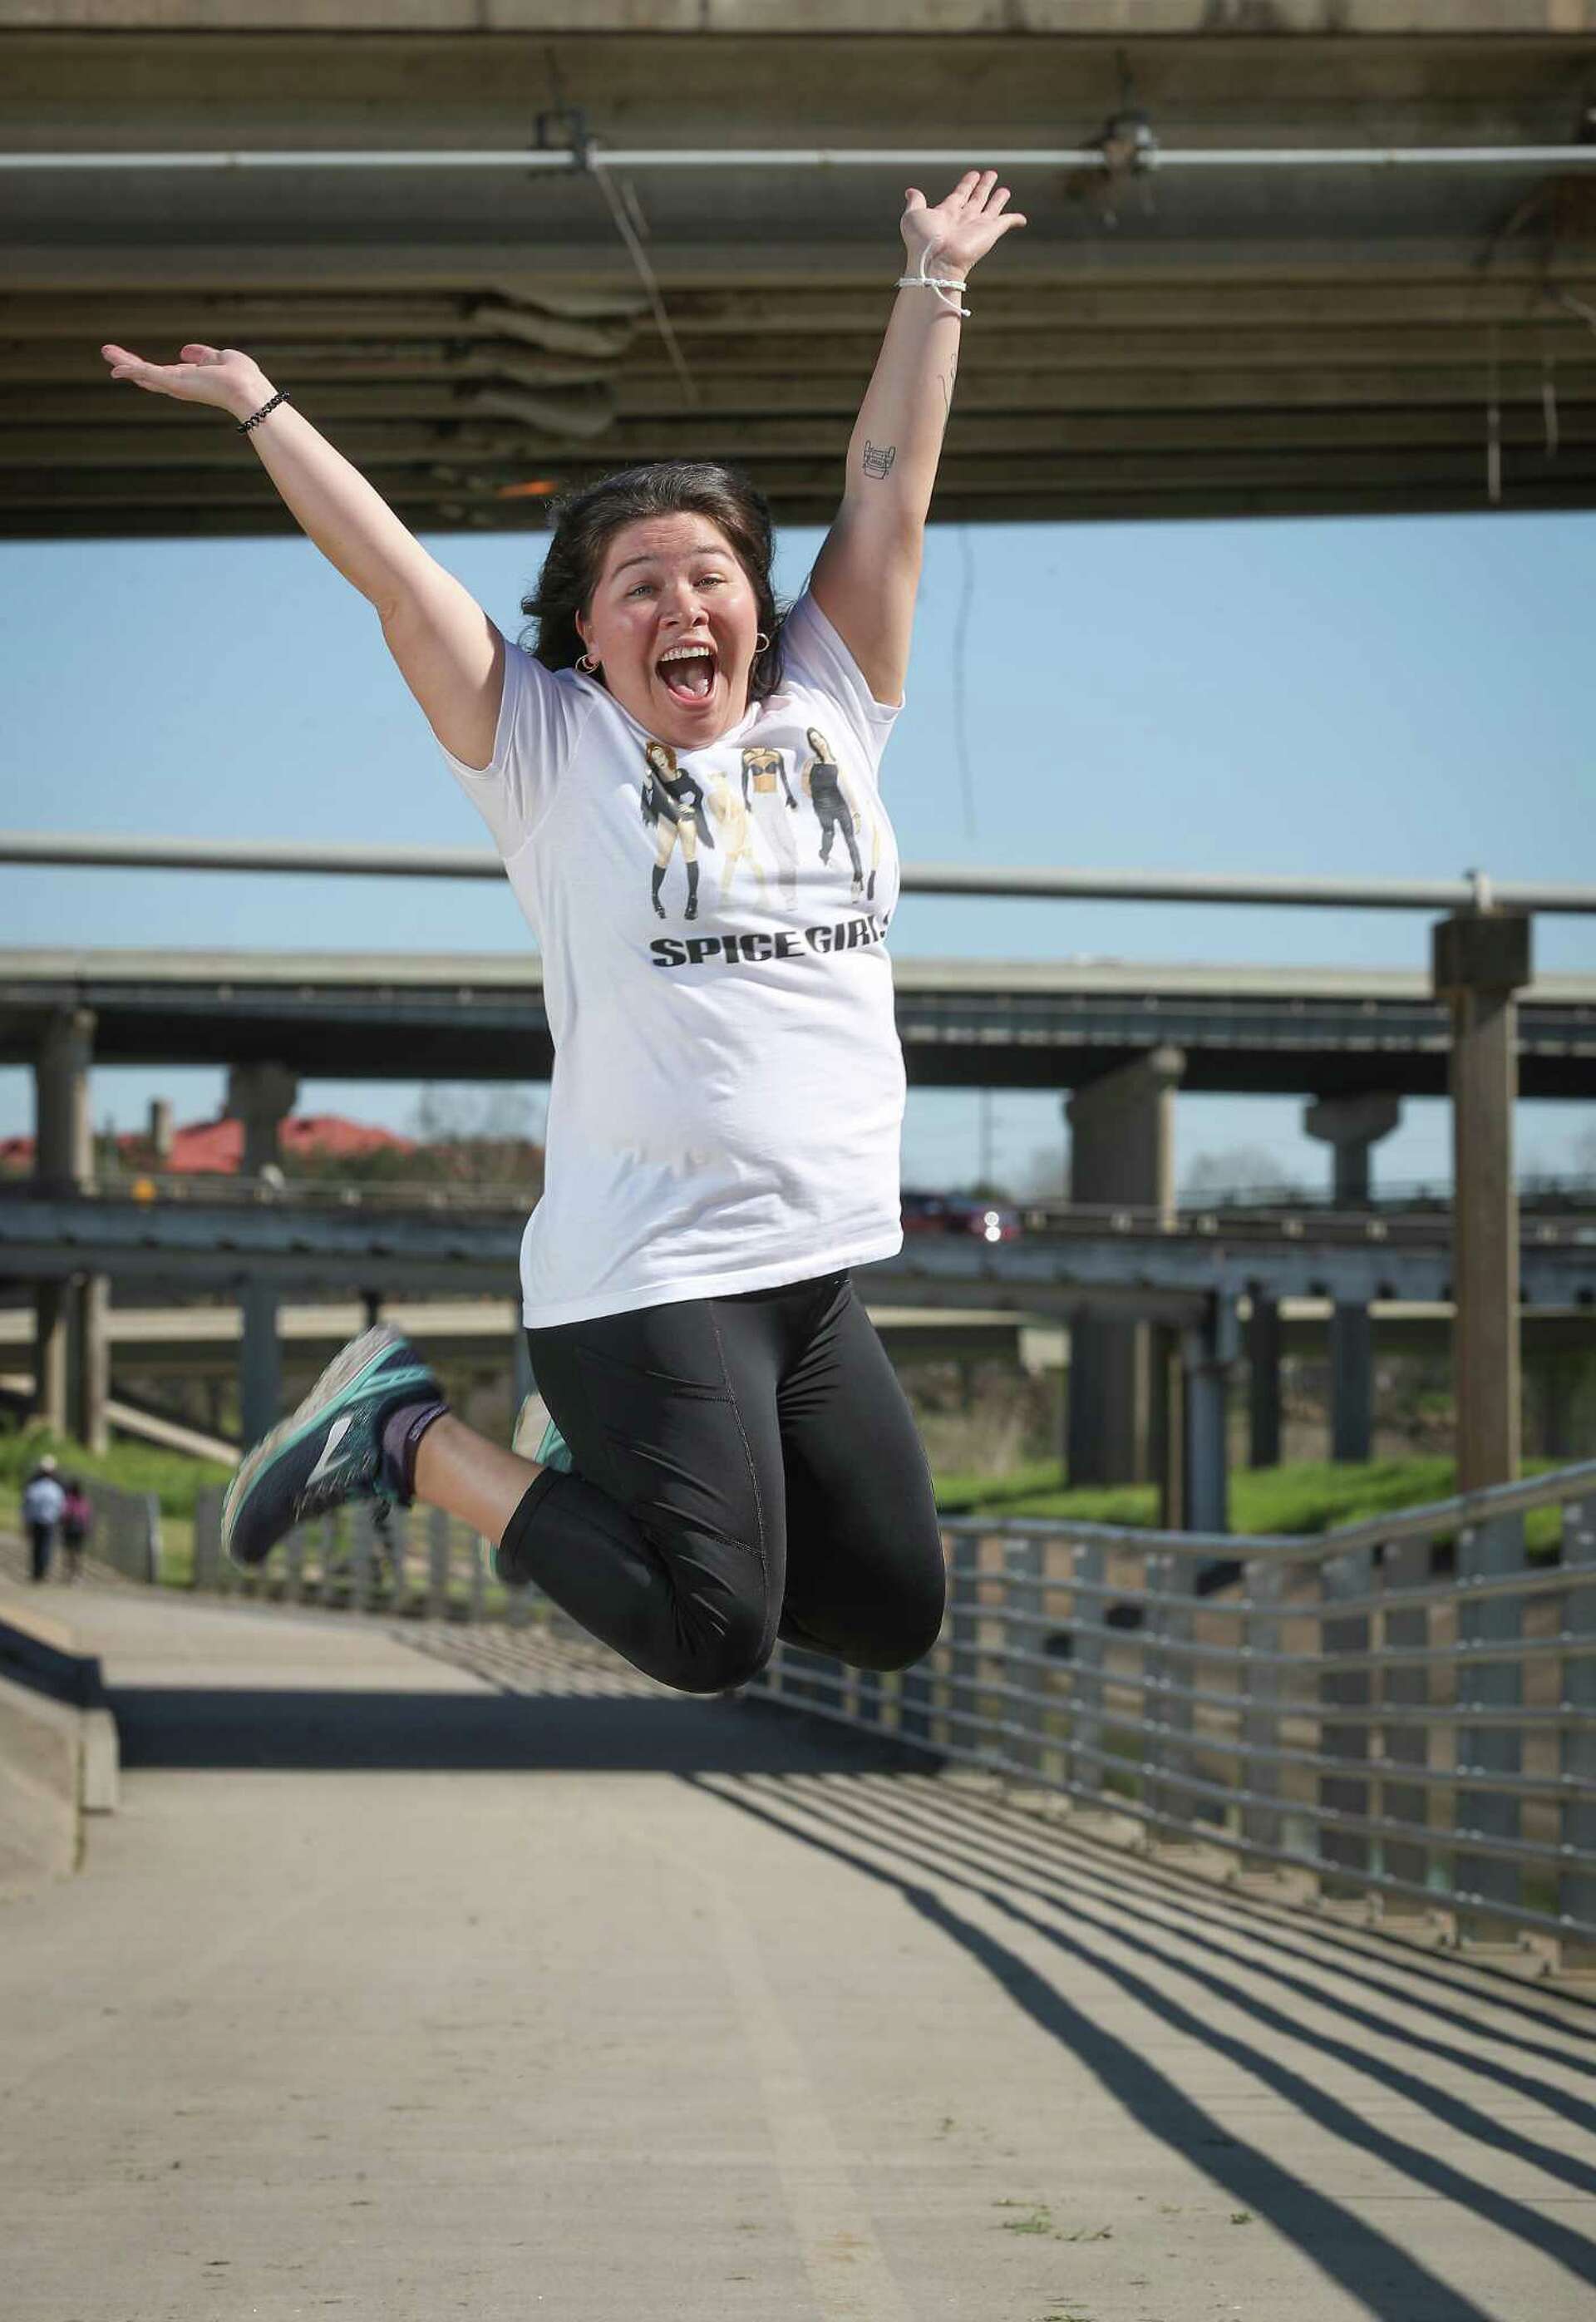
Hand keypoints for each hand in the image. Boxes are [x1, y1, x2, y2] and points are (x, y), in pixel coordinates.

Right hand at [100, 340, 272, 422]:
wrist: (247, 389)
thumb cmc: (242, 377)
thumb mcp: (220, 357)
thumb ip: (203, 354)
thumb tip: (185, 351)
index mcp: (191, 380)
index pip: (164, 373)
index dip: (148, 367)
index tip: (132, 361)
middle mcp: (180, 385)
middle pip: (148, 375)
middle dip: (129, 364)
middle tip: (109, 354)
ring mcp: (176, 385)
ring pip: (144, 374)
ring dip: (124, 363)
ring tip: (106, 352)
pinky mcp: (174, 383)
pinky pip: (148, 374)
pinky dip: (131, 370)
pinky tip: (114, 368)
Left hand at [901, 169, 1025, 280]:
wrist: (935, 261)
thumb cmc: (922, 241)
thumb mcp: (913, 216)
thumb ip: (915, 202)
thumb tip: (910, 191)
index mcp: (947, 213)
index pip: (960, 194)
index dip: (967, 183)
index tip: (973, 174)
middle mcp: (964, 219)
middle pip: (977, 198)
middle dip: (983, 186)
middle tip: (991, 174)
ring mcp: (978, 226)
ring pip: (992, 208)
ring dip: (998, 198)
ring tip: (1005, 190)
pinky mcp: (991, 232)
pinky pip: (1007, 222)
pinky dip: (1015, 220)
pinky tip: (1022, 219)